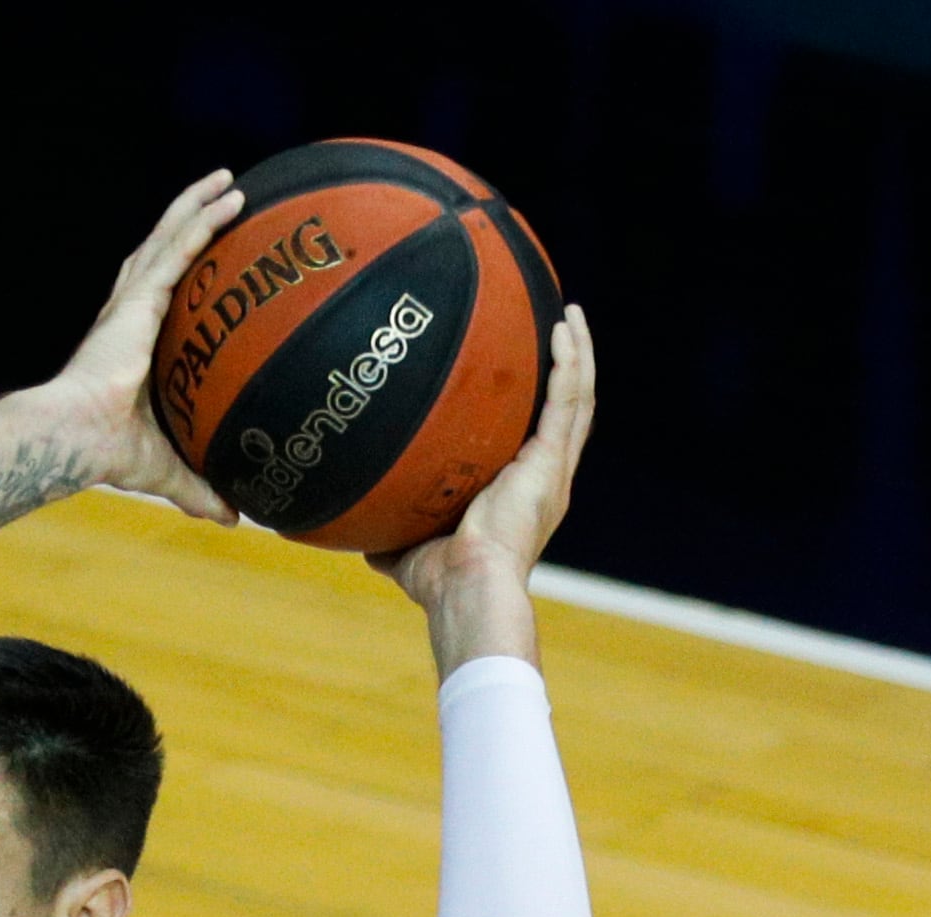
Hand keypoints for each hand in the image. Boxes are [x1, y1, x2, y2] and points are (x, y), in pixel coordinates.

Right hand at [24, 171, 245, 525]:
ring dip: (195, 207)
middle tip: (223, 195)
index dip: (181, 272)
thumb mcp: (165, 469)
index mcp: (130, 347)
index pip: (160, 299)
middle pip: (162, 254)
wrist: (72, 440)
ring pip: (168, 240)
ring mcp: (130, 306)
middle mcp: (129, 318)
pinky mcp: (136, 303)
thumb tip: (235, 520)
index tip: (205, 253)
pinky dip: (200, 222)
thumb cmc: (104, 455)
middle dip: (188, 222)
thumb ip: (199, 488)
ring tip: (226, 180)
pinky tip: (228, 199)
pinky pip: (176, 251)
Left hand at [376, 305, 595, 649]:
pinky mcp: (550, 461)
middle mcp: (544, 477)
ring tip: (572, 314)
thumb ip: (389, 528)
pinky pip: (567, 399)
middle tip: (561, 326)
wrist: (464, 588)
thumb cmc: (438, 580)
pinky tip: (565, 327)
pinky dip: (570, 362)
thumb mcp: (406, 547)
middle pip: (567, 408)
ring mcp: (551, 467)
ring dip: (578, 353)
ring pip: (577, 396)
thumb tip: (352, 521)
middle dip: (567, 367)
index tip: (527, 372)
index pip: (537, 438)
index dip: (538, 404)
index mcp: (520, 492)